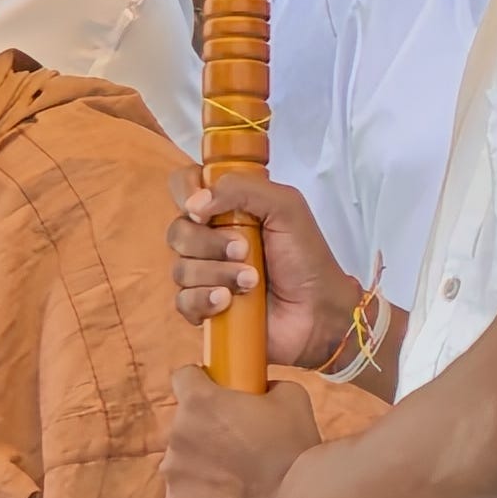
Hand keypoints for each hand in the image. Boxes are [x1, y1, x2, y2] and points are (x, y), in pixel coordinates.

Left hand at [162, 368, 320, 497]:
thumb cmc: (295, 450)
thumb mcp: (290, 397)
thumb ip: (264, 385)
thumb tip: (259, 388)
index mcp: (199, 401)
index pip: (183, 377)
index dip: (201, 385)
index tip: (216, 396)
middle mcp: (177, 434)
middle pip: (183, 425)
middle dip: (205, 431)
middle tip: (238, 447)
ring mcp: (173, 474)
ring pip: (182, 463)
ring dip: (201, 466)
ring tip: (237, 481)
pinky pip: (184, 497)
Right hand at [167, 167, 358, 367]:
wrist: (318, 311)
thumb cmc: (306, 258)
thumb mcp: (285, 206)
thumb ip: (242, 189)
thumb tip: (195, 204)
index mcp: (226, 208)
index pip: (185, 185)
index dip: (185, 192)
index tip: (201, 208)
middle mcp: (211, 238)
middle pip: (178, 231)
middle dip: (210, 242)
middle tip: (244, 250)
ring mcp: (206, 275)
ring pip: (181, 268)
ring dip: (217, 274)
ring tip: (251, 282)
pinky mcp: (204, 308)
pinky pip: (183, 301)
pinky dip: (205, 299)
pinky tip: (228, 301)